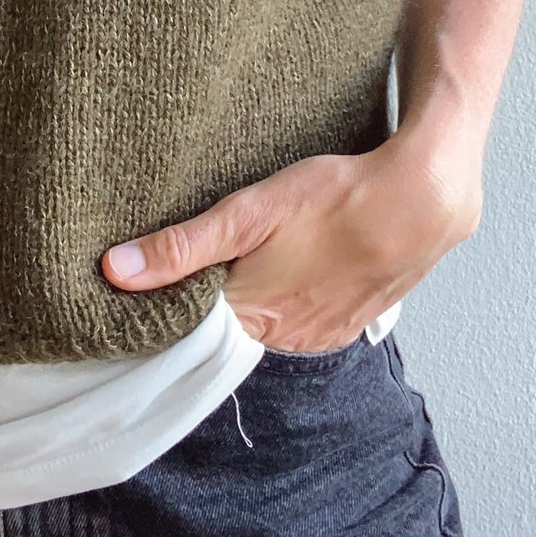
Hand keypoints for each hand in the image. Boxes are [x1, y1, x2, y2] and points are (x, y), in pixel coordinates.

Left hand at [100, 122, 483, 350]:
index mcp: (252, 317)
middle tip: (194, 257)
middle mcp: (285, 339)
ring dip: (252, 296)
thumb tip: (115, 271)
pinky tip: (291, 265)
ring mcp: (321, 335)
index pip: (190, 328)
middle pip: (227, 327)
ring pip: (265, 323)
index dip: (168, 304)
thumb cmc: (334, 197)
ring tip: (249, 256)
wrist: (421, 202)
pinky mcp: (348, 322)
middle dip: (208, 298)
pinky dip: (289, 297)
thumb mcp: (250, 211)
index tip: (144, 283)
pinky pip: (301, 320)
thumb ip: (182, 246)